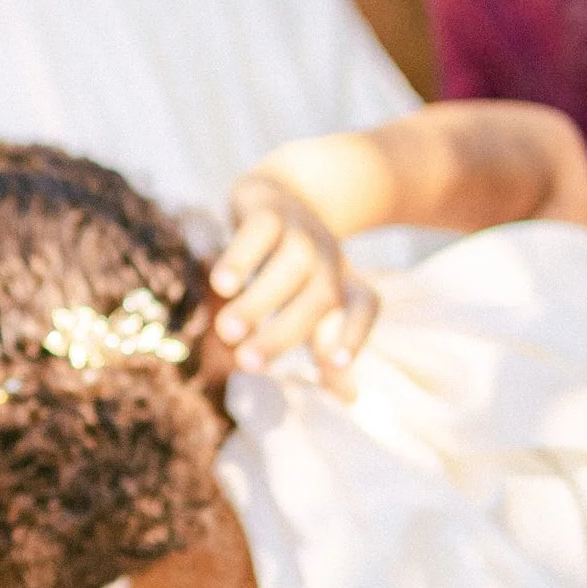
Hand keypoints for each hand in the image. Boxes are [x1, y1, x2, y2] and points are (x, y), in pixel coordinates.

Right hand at [211, 178, 376, 382]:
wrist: (289, 188)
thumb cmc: (300, 266)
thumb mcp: (317, 304)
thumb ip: (328, 348)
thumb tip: (350, 399)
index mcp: (344, 285)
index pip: (364, 307)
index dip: (353, 336)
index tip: (335, 365)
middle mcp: (328, 260)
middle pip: (322, 295)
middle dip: (285, 332)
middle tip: (247, 364)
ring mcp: (301, 232)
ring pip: (290, 265)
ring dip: (259, 300)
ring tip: (227, 331)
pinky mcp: (268, 211)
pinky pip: (259, 231)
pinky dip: (242, 257)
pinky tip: (222, 284)